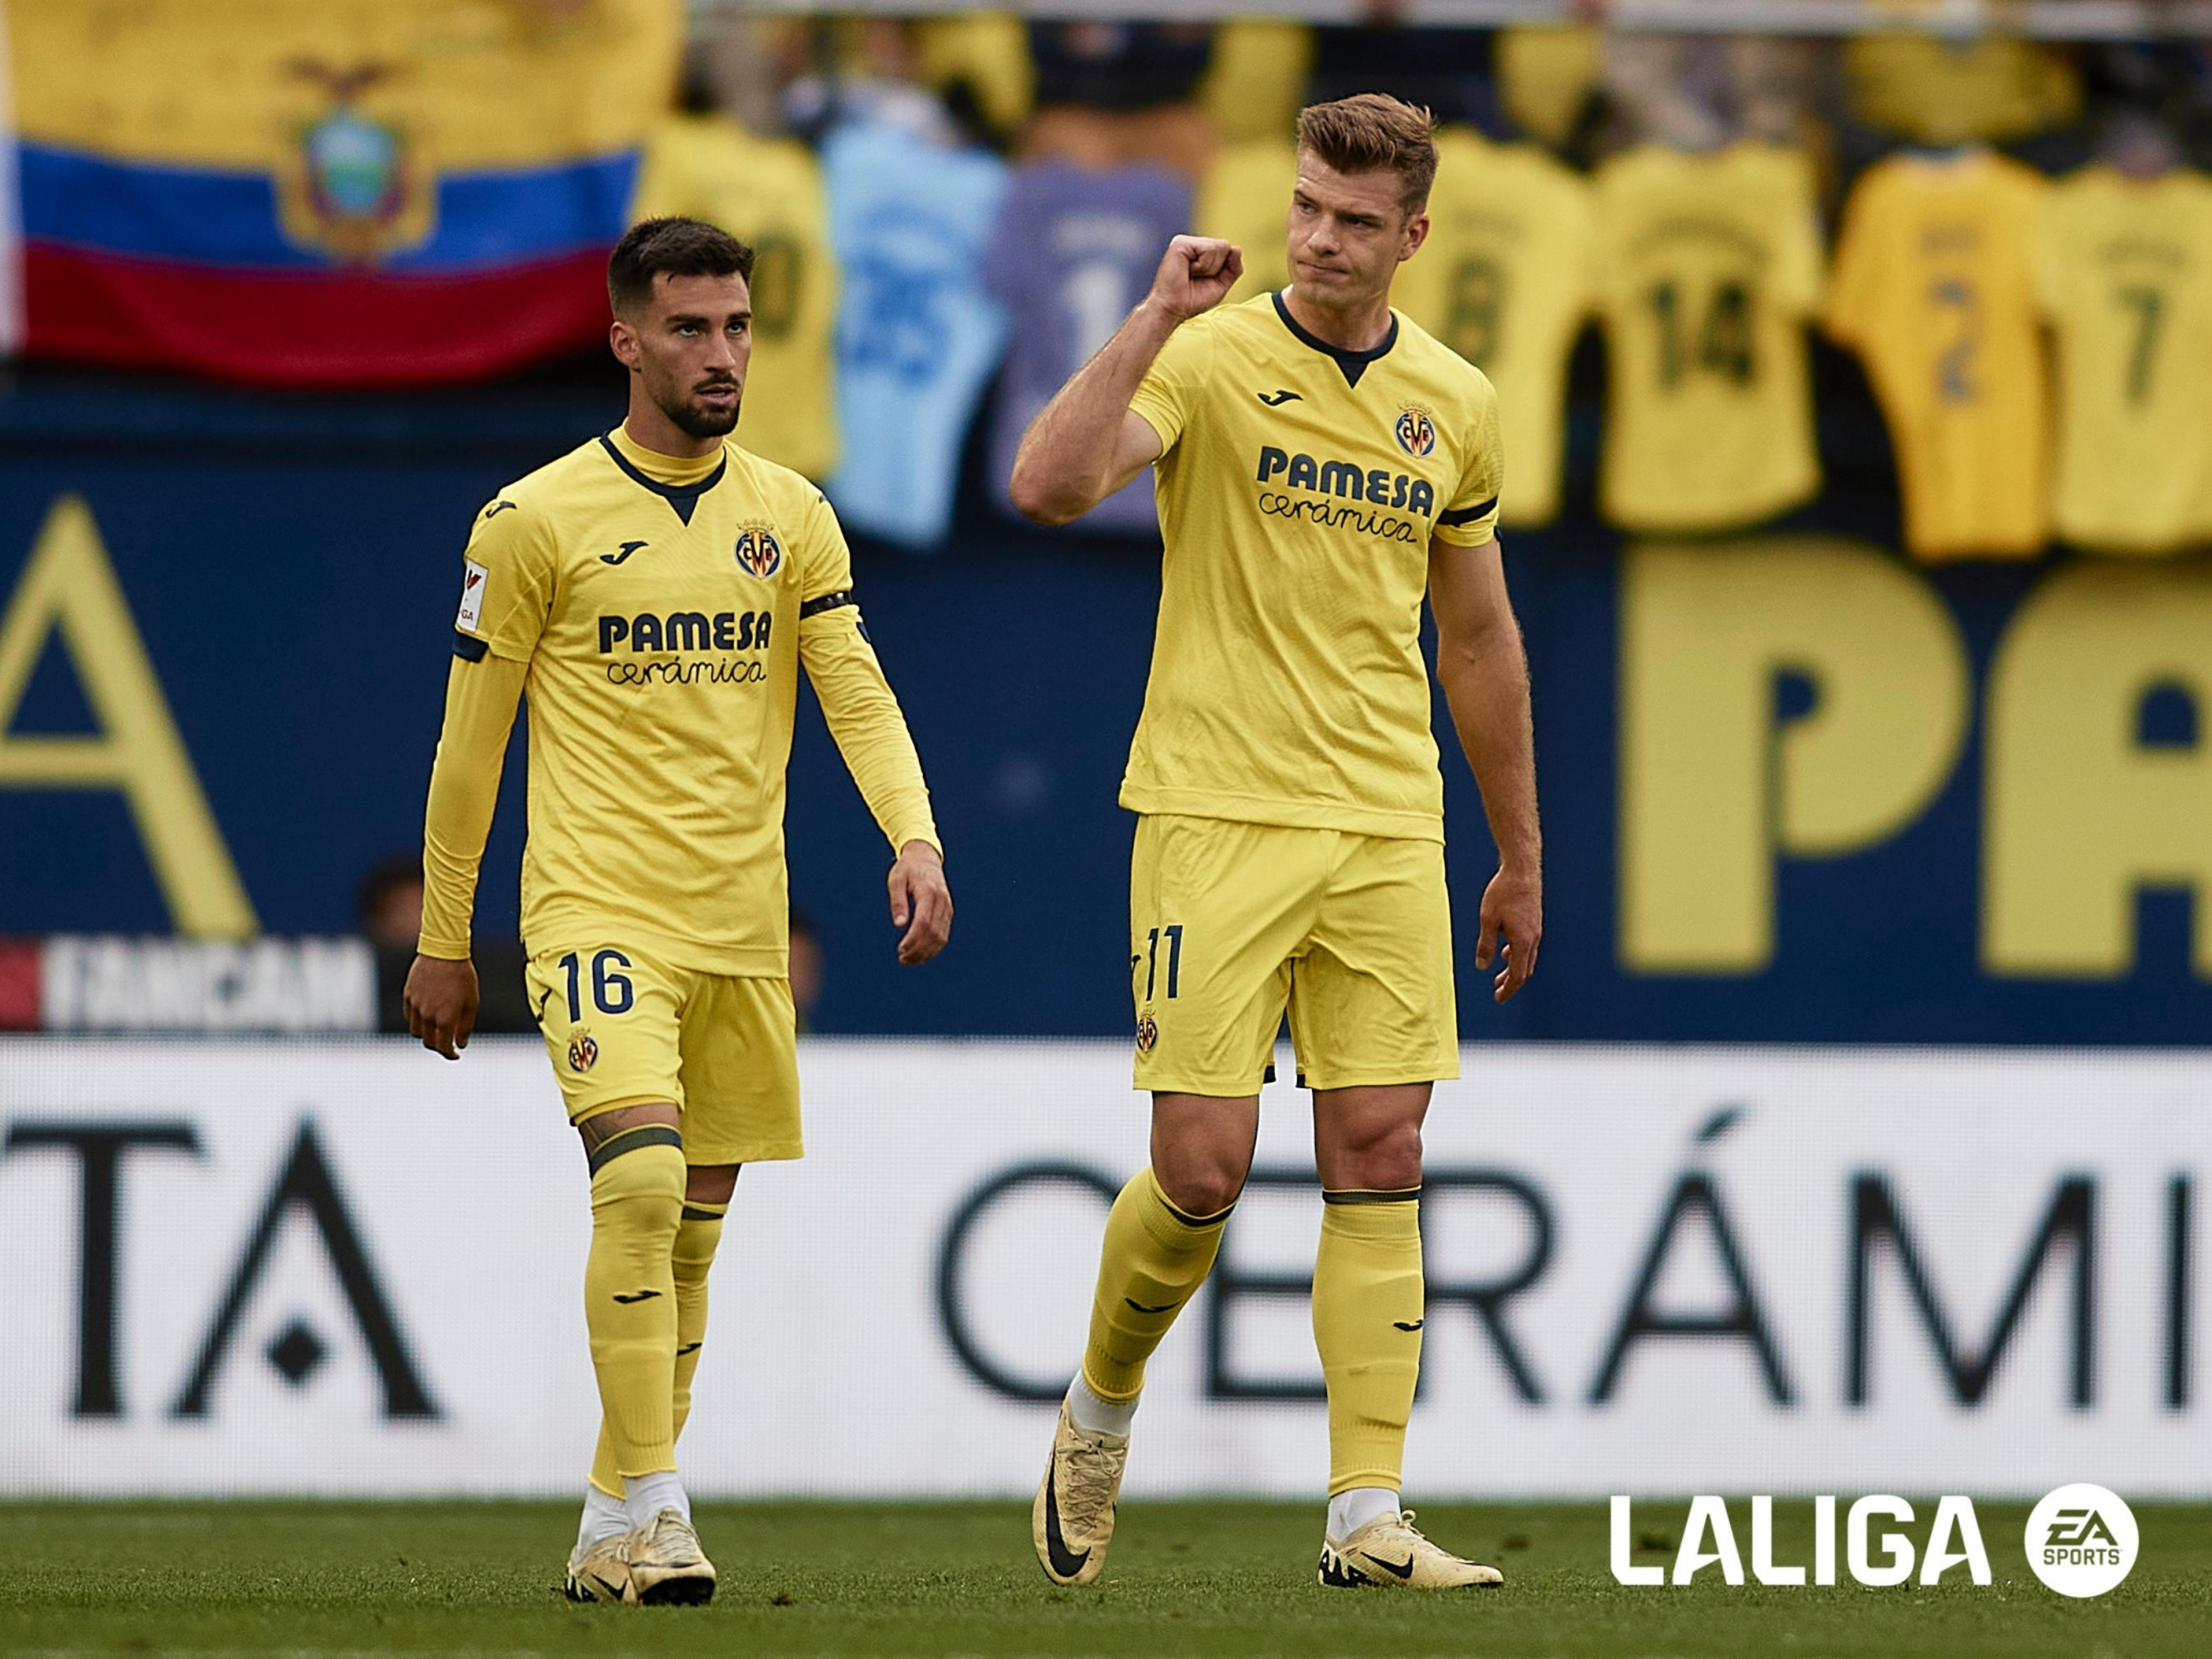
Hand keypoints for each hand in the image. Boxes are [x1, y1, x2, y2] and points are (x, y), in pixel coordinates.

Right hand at [404, 955, 479, 1058]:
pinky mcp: (408, 995)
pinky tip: (428, 1015)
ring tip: (438, 1029)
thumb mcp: (471, 1002)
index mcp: (445, 1019)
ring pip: (416, 1031)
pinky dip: (417, 1021)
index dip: (449, 1054)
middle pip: (428, 1041)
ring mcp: (415, 1005)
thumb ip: (465, 1026)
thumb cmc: (463, 976)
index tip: (455, 1055)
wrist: (444, 951)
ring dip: (427, 1034)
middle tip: (448, 1043)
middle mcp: (427, 1015)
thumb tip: (461, 1044)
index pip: (443, 1047)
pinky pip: (409, 1016)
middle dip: (439, 1046)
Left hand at [888, 840, 952, 964]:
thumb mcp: (896, 880)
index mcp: (929, 892)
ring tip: (909, 959)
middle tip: (902, 959)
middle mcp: (942, 901)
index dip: (913, 939)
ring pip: (941, 937)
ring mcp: (947, 907)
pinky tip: (920, 953)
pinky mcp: (948, 912)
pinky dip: (933, 947)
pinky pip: (943, 934)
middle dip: (919, 950)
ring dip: (926, 952)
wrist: (925, 857)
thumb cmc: (907, 869)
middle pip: (934, 933)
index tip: (901, 950)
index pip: (924, 922)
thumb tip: (899, 924)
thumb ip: (898, 902)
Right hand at [1147, 235, 1243, 323]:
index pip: (1227, 249)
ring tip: (1191, 275)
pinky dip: (1203, 265)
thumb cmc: (1193, 300)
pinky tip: (1188, 270)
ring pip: (1219, 247)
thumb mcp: (1221, 285)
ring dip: (1209, 268)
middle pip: (1224, 246)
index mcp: (1199, 251)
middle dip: (1216, 268)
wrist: (1174, 310)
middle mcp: (1192, 243)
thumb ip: (1233, 268)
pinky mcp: (1180, 243)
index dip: (1222, 269)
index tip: (1203, 280)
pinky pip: (1209, 249)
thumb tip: (1237, 248)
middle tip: (1196, 278)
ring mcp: (1185, 241)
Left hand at [1476, 866, 1540, 1003]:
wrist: (1521, 870)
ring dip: (1513, 969)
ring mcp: (1535, 930)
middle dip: (1511, 983)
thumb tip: (1482, 967)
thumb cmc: (1503, 892)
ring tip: (1499, 977)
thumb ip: (1485, 945)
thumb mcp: (1487, 920)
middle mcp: (1533, 939)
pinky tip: (1505, 951)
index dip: (1508, 989)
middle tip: (1498, 993)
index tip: (1499, 999)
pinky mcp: (1533, 922)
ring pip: (1526, 958)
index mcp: (1523, 942)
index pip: (1517, 975)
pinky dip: (1516, 955)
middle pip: (1524, 970)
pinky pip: (1527, 946)